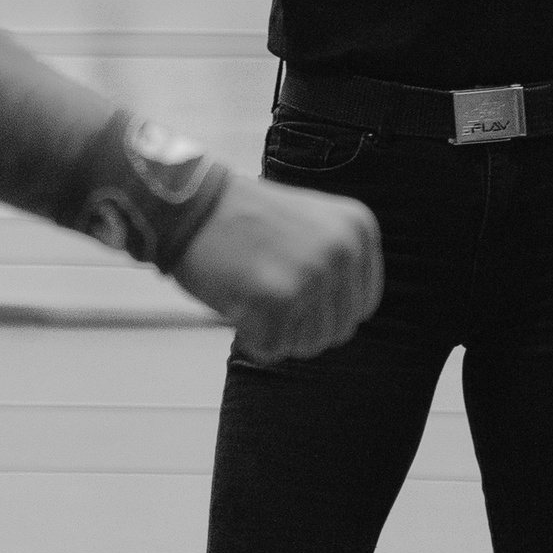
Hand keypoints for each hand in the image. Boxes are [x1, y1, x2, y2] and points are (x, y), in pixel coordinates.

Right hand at [172, 176, 382, 362]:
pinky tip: (237, 302)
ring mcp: (312, 274)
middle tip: (265, 294)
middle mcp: (342, 251)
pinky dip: (250, 337)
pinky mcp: (279, 299)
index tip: (293, 293)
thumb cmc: (243, 219)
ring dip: (276, 333)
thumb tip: (343, 319)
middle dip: (300, 325)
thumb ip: (335, 263)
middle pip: (337, 330)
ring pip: (308, 345)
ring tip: (252, 294)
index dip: (324, 311)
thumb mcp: (310, 225)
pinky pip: (273, 348)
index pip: (361, 305)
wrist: (191, 203)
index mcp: (357, 229)